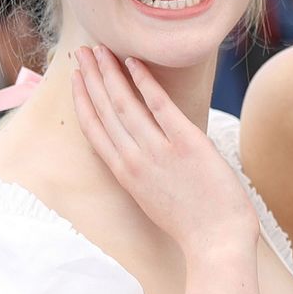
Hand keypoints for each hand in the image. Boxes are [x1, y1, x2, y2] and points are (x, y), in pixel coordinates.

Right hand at [72, 45, 258, 254]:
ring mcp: (158, 151)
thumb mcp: (153, 198)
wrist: (216, 244)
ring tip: (100, 49)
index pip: (94, 129)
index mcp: (125, 174)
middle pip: (104, 110)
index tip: (76, 78)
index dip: (82, 100)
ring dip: (109, 73)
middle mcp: (135, 160)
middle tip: (81, 51)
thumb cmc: (192, 225)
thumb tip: (145, 148)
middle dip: (91, 77)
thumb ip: (144, 172)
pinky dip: (144, 82)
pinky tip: (133, 63)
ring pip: (124, 104)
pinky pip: (159, 105)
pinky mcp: (186, 143)